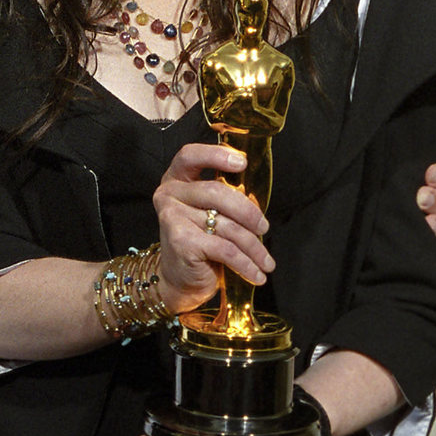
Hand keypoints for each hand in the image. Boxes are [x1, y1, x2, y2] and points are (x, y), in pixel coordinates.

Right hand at [153, 142, 274, 312]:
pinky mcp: (180, 240)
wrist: (180, 280)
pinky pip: (225, 248)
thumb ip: (228, 201)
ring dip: (253, 247)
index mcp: (177, 180)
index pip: (190, 156)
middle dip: (248, 212)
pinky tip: (257, 274)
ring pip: (226, 225)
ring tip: (266, 262)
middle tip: (264, 228)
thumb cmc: (202, 243)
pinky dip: (246, 264)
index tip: (242, 163)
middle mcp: (169, 194)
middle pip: (216, 192)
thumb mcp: (214, 215)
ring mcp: (172, 216)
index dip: (216, 155)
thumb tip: (255, 202)